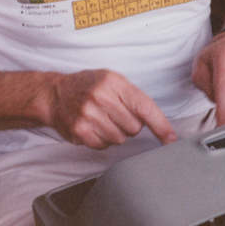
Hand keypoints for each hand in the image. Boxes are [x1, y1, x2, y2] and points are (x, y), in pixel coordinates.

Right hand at [47, 69, 176, 148]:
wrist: (54, 94)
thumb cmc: (87, 86)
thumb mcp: (111, 80)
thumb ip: (132, 96)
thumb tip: (157, 120)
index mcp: (113, 82)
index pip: (144, 106)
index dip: (160, 124)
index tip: (170, 138)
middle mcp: (101, 97)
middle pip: (134, 127)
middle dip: (130, 125)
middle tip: (116, 114)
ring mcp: (89, 115)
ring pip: (120, 138)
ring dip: (116, 133)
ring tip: (103, 119)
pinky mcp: (80, 131)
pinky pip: (104, 146)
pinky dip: (102, 140)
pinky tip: (94, 126)